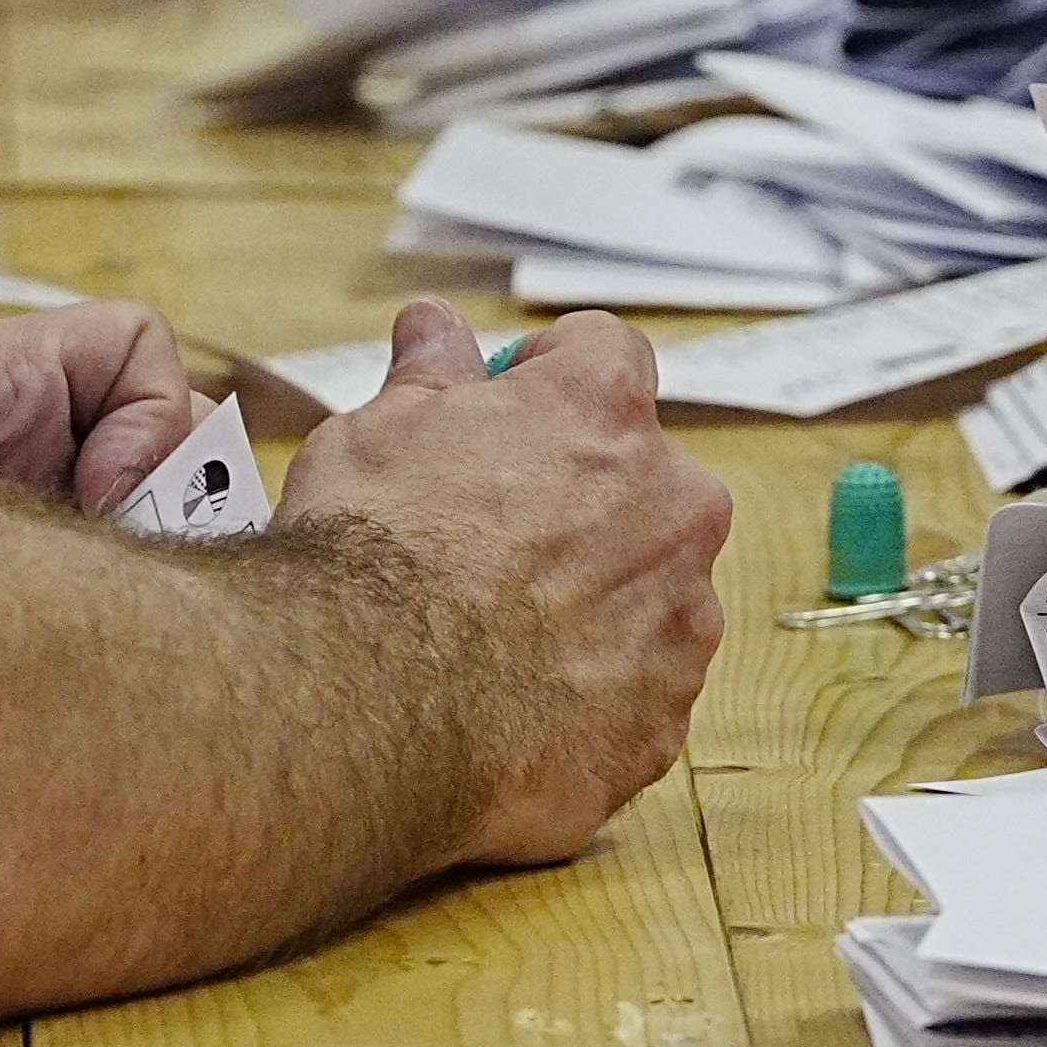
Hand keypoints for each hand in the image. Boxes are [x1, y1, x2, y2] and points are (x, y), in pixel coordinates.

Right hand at [283, 302, 731, 863]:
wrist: (366, 711)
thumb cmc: (368, 563)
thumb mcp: (375, 435)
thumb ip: (429, 376)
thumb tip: (434, 330)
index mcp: (604, 412)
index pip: (607, 354)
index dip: (551, 376)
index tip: (509, 409)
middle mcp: (672, 503)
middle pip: (644, 478)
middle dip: (583, 499)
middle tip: (493, 539)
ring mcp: (681, 617)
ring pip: (653, 588)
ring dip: (599, 599)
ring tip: (500, 637)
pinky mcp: (666, 716)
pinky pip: (642, 688)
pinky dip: (594, 693)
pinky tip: (519, 703)